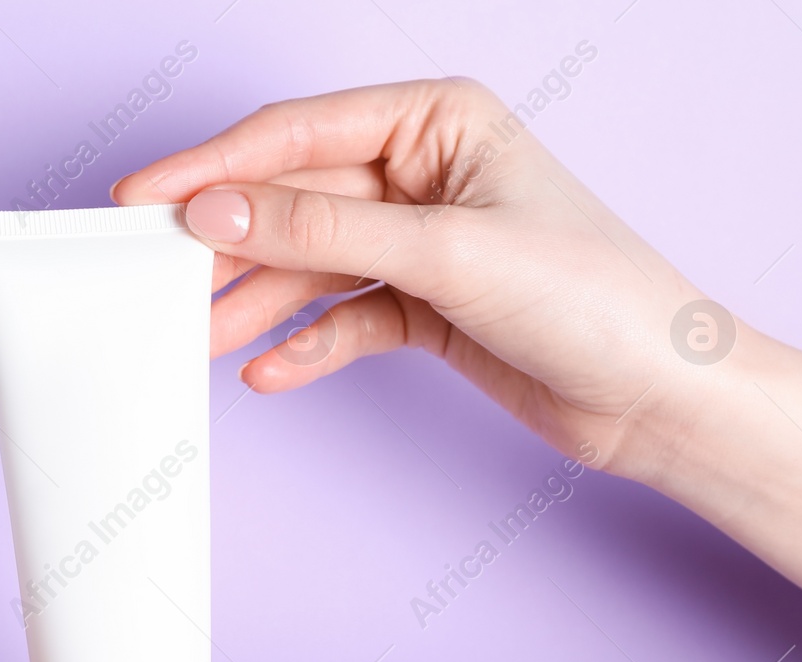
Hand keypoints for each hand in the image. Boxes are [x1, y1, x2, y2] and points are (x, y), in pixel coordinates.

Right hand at [112, 79, 710, 481]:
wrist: (659, 399)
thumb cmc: (593, 297)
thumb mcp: (444, 254)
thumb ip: (321, 234)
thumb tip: (217, 211)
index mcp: (436, 121)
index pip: (297, 136)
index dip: (212, 168)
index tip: (142, 200)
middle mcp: (421, 174)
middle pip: (293, 204)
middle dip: (228, 247)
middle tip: (155, 279)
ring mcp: (419, 241)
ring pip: (309, 266)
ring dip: (255, 305)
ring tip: (199, 340)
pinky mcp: (422, 304)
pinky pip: (341, 317)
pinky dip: (306, 345)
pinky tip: (270, 371)